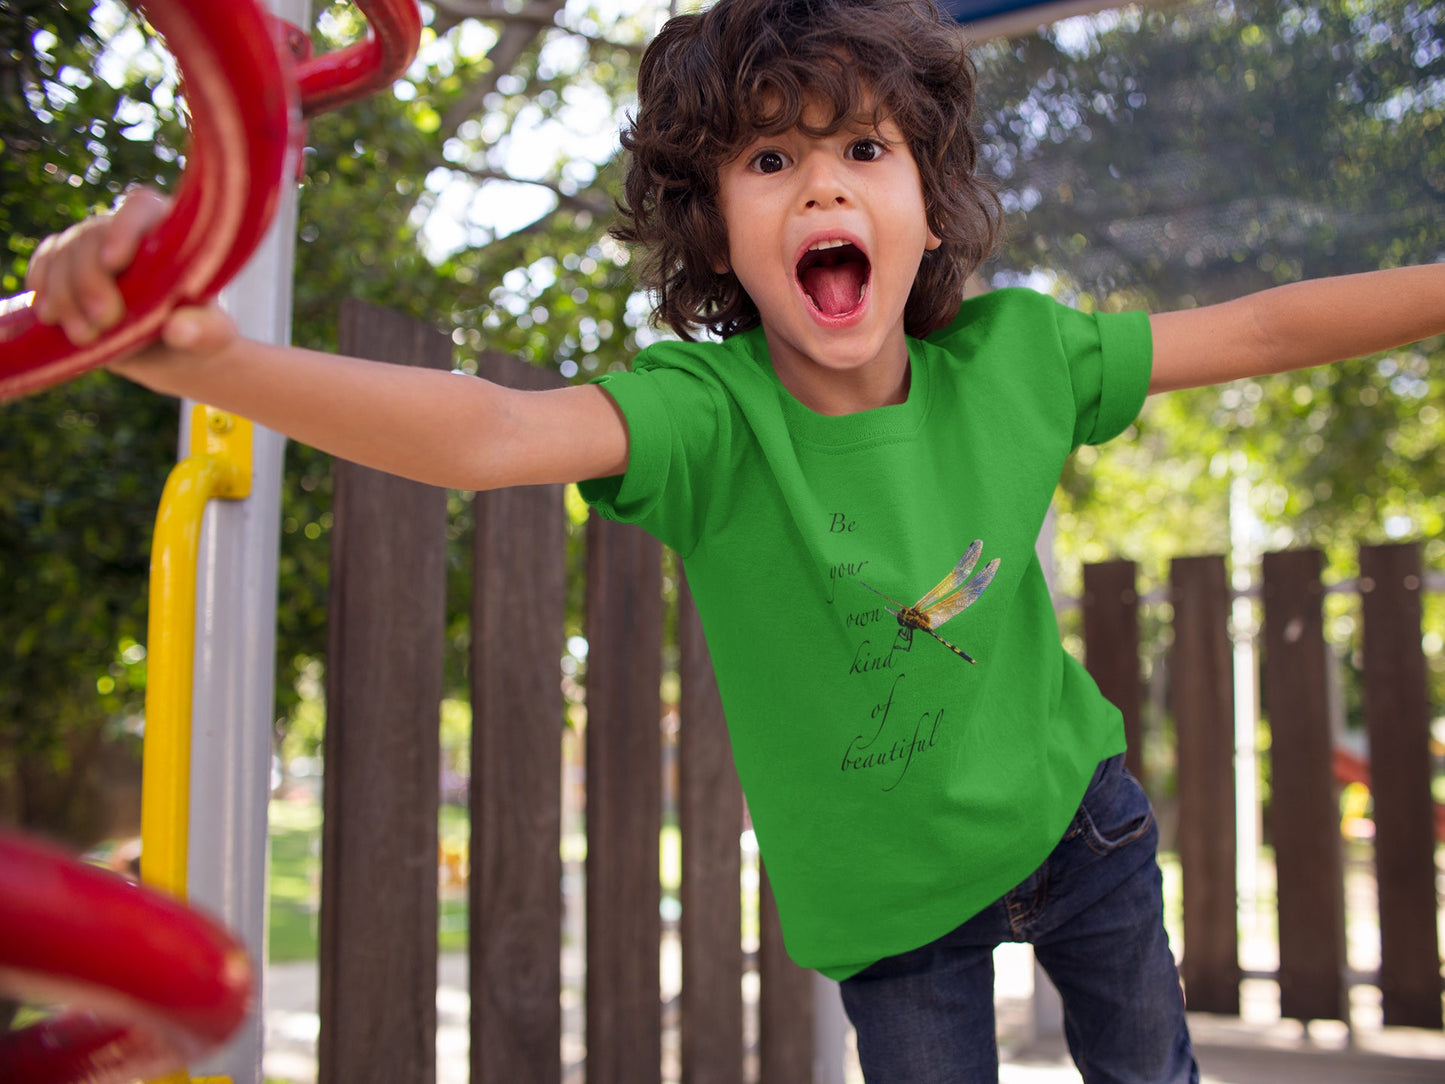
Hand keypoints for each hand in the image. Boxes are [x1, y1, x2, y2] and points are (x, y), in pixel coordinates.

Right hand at [26, 187, 240, 389]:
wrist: (175, 354)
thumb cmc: (201, 334)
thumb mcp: (214, 336)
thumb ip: (202, 330)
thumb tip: (179, 330)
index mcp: (169, 232)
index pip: (140, 207)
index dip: (123, 228)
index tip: (114, 262)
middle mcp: (128, 234)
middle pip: (92, 235)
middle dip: (90, 279)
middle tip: (104, 320)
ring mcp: (95, 251)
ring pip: (63, 252)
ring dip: (65, 294)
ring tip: (85, 336)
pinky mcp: (69, 272)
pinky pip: (45, 264)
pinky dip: (43, 288)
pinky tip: (50, 315)